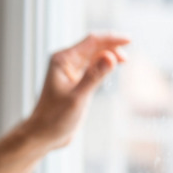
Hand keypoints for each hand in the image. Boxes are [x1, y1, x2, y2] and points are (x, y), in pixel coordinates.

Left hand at [19, 33, 128, 150]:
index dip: (111, 38)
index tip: (129, 40)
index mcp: (62, 60)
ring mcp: (70, 71)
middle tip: (127, 59)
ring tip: (124, 62)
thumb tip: (111, 56)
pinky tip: (113, 69)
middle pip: (94, 46)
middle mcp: (66, 62)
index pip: (92, 41)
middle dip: (112, 47)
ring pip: (94, 56)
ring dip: (109, 56)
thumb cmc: (55, 118)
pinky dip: (104, 66)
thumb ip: (94, 76)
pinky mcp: (75, 81)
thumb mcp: (78, 97)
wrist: (44, 134)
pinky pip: (92, 67)